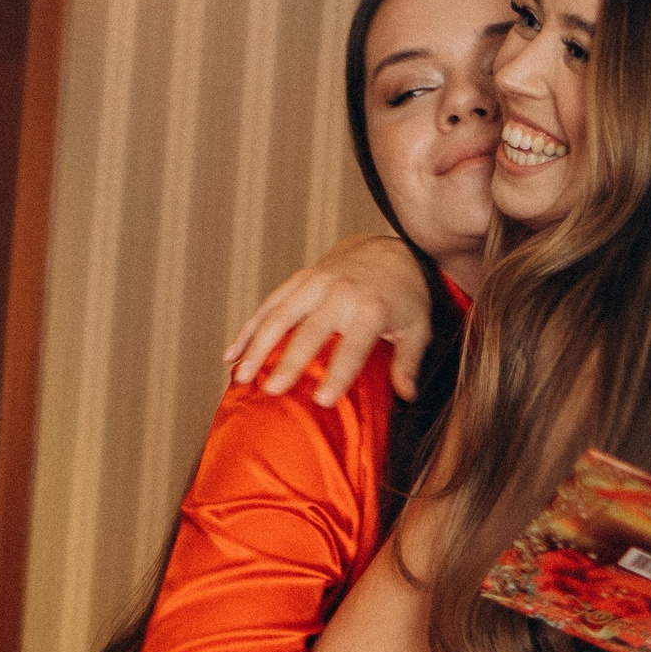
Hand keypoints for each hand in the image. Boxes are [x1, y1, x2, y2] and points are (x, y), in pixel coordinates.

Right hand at [224, 234, 433, 403]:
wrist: (389, 250)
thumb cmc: (404, 297)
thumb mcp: (418, 328)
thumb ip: (409, 361)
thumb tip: (406, 396)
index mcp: (372, 307)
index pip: (354, 345)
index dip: (339, 373)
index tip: (323, 400)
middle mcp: (340, 291)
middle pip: (309, 331)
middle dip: (289, 361)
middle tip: (271, 391)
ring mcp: (315, 282)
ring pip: (279, 315)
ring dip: (257, 345)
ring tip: (239, 376)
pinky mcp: (299, 280)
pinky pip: (269, 305)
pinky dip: (249, 329)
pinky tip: (232, 355)